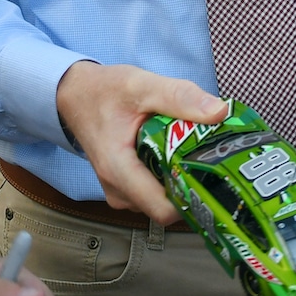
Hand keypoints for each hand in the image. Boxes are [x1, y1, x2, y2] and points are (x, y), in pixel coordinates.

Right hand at [55, 61, 226, 224]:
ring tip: (193, 150)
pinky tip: (177, 153)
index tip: (214, 175)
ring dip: (181, 178)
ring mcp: (122, 193)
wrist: (75, 94)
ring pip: (164, 200)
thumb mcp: (140, 84)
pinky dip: (170, 175)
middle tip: (212, 157)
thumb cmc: (103, 91)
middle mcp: (119, 191)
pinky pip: (156, 192)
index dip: (194, 198)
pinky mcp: (127, 188)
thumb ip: (179, 96)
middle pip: (169, 206)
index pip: (164, 210)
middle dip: (192, 183)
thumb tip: (219, 112)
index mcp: (118, 170)